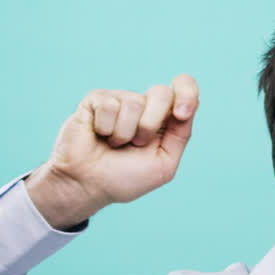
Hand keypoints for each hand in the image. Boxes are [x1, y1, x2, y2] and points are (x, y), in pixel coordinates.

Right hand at [46, 73, 199, 208]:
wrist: (87, 187)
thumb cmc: (125, 178)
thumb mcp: (164, 163)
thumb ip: (180, 134)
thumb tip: (187, 106)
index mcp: (164, 117)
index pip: (183, 87)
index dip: (187, 94)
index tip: (181, 114)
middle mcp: (144, 104)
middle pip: (162, 92)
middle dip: (150, 125)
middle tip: (136, 144)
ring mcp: (119, 99)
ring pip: (134, 102)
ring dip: (125, 133)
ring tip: (115, 144)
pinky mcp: (96, 99)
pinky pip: (109, 106)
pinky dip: (105, 129)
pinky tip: (99, 136)